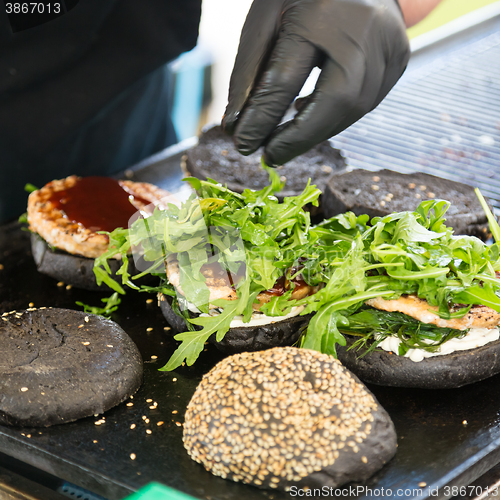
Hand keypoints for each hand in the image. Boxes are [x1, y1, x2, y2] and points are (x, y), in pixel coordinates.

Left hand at [222, 0, 409, 165]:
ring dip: (317, 132)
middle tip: (271, 156)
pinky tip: (313, 116)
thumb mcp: (265, 19)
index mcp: (321, 12)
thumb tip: (237, 127)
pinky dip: (336, 118)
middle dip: (300, 138)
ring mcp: (389, 44)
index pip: (286, 79)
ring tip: (286, 139)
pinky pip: (367, 103)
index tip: (244, 145)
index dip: (262, 119)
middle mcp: (364, 29)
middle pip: (336, 102)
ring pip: (355, 109)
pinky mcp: (399, 58)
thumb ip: (248, 73)